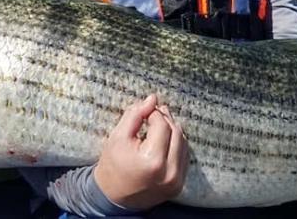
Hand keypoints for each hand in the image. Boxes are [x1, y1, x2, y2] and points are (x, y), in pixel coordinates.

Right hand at [93, 94, 188, 209]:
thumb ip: (135, 115)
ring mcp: (176, 180)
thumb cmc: (113, 166)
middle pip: (176, 132)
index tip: (146, 109)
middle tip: (154, 112)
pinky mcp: (179, 184)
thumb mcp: (118, 137)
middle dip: (165, 119)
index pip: (162, 125)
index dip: (154, 113)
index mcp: (152, 161)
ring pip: (183, 143)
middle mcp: (169, 172)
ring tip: (159, 124)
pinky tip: (165, 139)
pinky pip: (184, 156)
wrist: (113, 198)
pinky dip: (176, 144)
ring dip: (173, 130)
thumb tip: (152, 99)